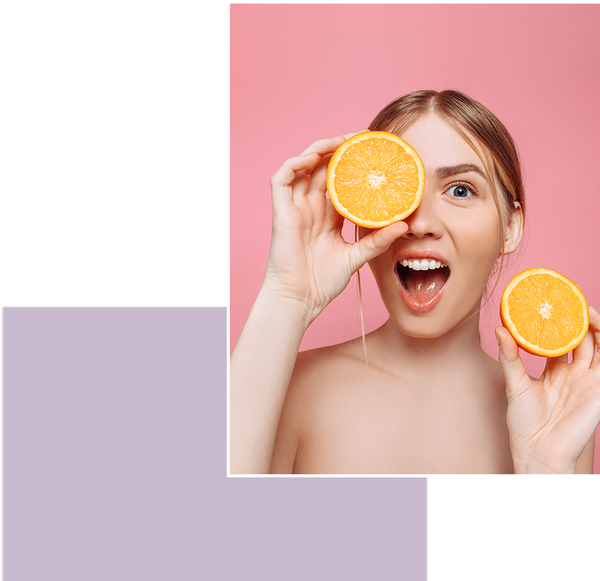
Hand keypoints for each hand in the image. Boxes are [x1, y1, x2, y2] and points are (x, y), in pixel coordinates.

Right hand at [264, 134, 407, 322]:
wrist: (301, 299)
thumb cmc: (323, 282)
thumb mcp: (357, 257)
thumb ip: (377, 241)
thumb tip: (403, 225)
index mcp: (328, 216)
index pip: (339, 182)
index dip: (352, 167)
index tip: (372, 156)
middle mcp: (310, 208)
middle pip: (322, 168)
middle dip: (339, 151)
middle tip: (360, 141)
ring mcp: (295, 208)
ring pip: (302, 167)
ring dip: (319, 150)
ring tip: (340, 142)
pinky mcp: (281, 212)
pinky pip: (282, 179)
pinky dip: (295, 164)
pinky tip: (314, 158)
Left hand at [496, 306, 599, 473]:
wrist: (537, 451)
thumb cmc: (525, 423)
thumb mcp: (515, 384)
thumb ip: (510, 357)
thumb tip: (500, 329)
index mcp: (555, 371)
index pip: (561, 340)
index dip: (560, 322)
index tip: (552, 302)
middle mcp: (574, 373)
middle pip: (582, 339)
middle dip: (579, 319)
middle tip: (569, 301)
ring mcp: (588, 381)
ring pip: (599, 346)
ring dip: (596, 327)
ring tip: (585, 310)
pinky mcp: (599, 391)